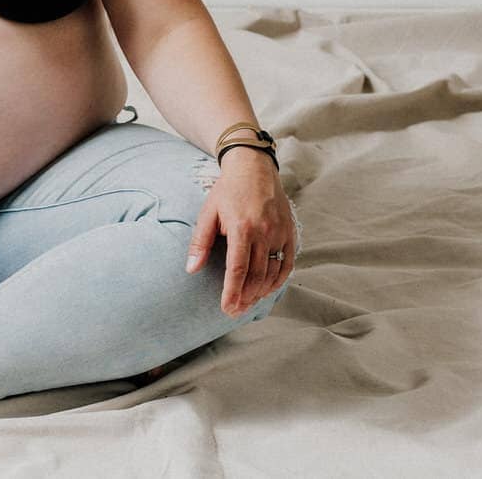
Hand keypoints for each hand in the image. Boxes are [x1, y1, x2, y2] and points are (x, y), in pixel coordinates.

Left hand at [184, 150, 295, 316]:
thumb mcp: (208, 212)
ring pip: (273, 273)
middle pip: (256, 276)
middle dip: (245, 298)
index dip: (232, 292)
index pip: (238, 270)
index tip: (226, 309)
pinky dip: (278, 280)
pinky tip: (267, 290)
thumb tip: (191, 269)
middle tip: (235, 312)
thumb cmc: (228, 190)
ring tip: (248, 304)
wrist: (254, 168)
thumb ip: (200, 242)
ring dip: (260, 292)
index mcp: (242, 228)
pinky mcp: (290, 232)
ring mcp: (279, 233)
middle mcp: (264, 232)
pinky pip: (287, 263)